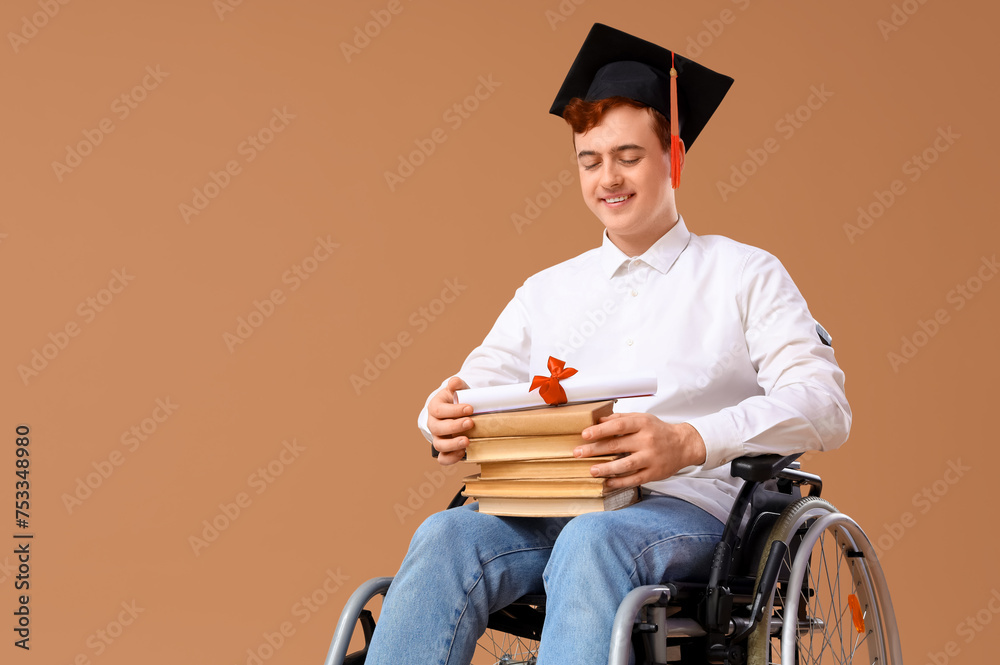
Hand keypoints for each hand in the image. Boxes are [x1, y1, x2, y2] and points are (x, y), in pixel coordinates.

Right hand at [428, 376, 473, 465]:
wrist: (458, 411)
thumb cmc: (458, 400)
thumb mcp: (458, 390)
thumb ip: (457, 385)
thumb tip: (454, 382)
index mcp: (435, 408)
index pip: (439, 410)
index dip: (454, 410)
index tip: (470, 408)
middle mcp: (433, 424)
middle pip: (438, 428)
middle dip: (455, 426)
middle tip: (470, 422)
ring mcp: (438, 437)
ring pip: (439, 445)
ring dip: (453, 444)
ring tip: (467, 441)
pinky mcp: (445, 449)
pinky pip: (443, 458)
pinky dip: (451, 458)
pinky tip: (463, 453)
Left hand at [575, 413, 706, 489]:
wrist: (683, 445)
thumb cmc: (658, 431)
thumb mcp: (642, 419)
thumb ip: (621, 419)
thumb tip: (598, 421)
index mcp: (643, 424)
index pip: (619, 426)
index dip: (601, 430)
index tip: (585, 434)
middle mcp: (647, 440)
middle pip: (617, 445)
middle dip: (595, 450)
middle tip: (577, 453)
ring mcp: (651, 458)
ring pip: (625, 464)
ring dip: (606, 468)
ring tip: (591, 470)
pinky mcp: (654, 473)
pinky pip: (634, 479)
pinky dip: (620, 481)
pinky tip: (607, 482)